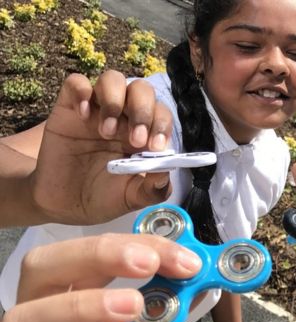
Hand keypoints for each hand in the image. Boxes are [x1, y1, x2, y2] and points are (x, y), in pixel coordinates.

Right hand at [2, 233, 201, 321]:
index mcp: (63, 292)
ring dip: (80, 306)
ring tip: (133, 306)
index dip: (134, 244)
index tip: (184, 257)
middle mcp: (34, 317)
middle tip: (148, 263)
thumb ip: (162, 306)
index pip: (88, 250)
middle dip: (96, 255)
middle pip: (39, 267)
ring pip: (22, 321)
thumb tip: (201, 279)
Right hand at [30, 71, 173, 224]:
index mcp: (145, 134)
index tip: (155, 146)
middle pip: (142, 90)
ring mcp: (98, 109)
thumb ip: (153, 189)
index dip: (162, 124)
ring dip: (115, 100)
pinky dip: (83, 92)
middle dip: (142, 111)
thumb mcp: (131, 198)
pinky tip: (84, 115)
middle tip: (134, 140)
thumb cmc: (103, 196)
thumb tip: (167, 174)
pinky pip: (76, 82)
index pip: (161, 114)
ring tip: (106, 131)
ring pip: (113, 78)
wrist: (64, 203)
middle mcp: (124, 116)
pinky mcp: (70, 107)